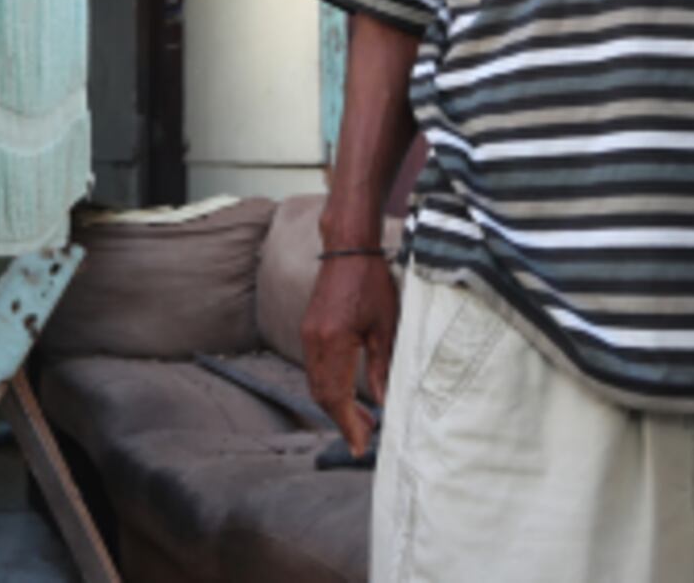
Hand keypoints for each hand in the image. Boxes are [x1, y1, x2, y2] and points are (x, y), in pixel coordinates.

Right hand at [301, 255, 397, 456]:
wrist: (348, 249)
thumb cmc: (371, 282)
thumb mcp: (385, 326)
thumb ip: (382, 367)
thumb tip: (382, 402)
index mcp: (332, 342)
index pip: (335, 396)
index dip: (347, 424)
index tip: (360, 444)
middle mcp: (313, 342)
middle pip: (322, 394)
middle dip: (342, 420)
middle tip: (365, 437)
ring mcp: (308, 335)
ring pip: (316, 384)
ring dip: (335, 405)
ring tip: (362, 419)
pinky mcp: (309, 330)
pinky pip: (316, 368)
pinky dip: (330, 387)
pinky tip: (348, 393)